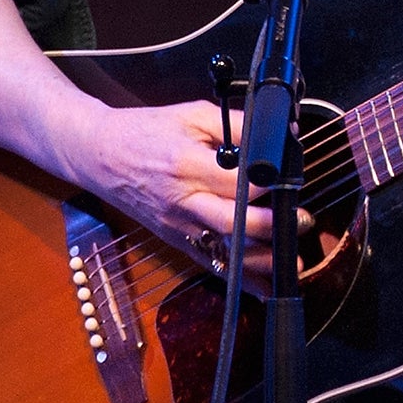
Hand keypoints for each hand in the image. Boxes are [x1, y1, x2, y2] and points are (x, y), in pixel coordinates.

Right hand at [57, 98, 283, 281]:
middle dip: (270, 226)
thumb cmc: (148, 130)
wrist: (99, 155)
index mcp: (186, 165)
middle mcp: (182, 201)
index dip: (268, 183)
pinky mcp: (176, 240)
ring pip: (222, 251)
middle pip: (231, 222)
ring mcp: (178, 226)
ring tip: (292, 262)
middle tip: (302, 221)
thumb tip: (280, 133)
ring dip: (260, 261)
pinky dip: (237, 279)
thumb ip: (238, 125)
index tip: (292, 179)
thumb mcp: (193, 114)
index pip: (235, 182)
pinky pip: (209, 264)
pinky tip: (264, 288)